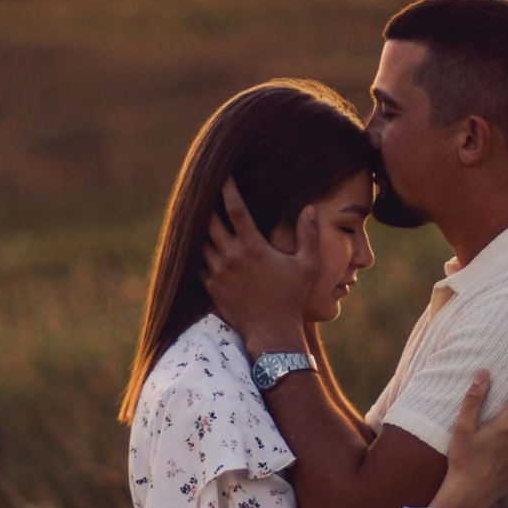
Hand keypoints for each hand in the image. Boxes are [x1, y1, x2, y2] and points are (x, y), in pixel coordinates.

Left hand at [202, 177, 311, 350]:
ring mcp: (218, 272)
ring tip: (198, 214)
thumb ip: (309, 235)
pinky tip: (198, 246)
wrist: (272, 332)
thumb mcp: (307, 265)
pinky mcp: (212, 287)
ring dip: (200, 228)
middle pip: (210, 221)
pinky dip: (198, 253)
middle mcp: (231, 256)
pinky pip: (198, 264)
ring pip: (201, 242)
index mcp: (252, 246)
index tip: (224, 175)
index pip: (236, 209)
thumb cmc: (292, 297)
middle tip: (204, 190)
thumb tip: (309, 208)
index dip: (228, 189)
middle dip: (207, 204)